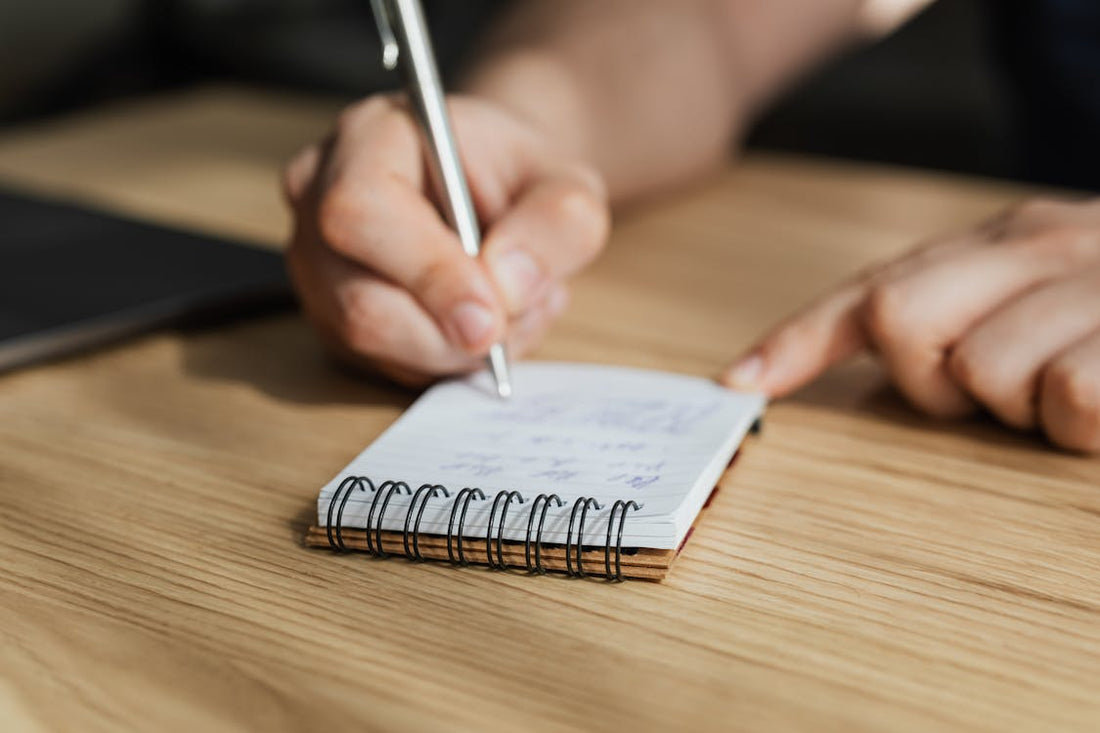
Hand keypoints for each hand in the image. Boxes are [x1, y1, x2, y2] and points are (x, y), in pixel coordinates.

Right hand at [282, 94, 608, 385]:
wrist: (500, 190)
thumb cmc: (522, 178)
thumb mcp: (567, 184)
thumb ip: (556, 223)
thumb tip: (508, 286)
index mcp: (370, 137)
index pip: (364, 210)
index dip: (429, 273)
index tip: (492, 314)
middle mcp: (320, 198)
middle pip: (359, 300)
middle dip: (450, 334)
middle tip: (518, 320)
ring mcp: (317, 264)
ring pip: (371, 344)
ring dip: (459, 350)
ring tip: (516, 308)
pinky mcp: (332, 317)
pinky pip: (384, 364)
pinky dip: (449, 360)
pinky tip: (486, 322)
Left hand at [723, 197, 1099, 452]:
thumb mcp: (1048, 293)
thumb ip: (964, 309)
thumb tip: (863, 347)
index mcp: (1005, 238)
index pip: (876, 289)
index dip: (799, 338)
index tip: (738, 383)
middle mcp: (1039, 243)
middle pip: (898, 316)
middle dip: (927, 383)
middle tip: (995, 398)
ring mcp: (1091, 281)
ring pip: (979, 372)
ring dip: (1019, 408)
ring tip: (1073, 388)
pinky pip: (1067, 396)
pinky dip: (1079, 422)